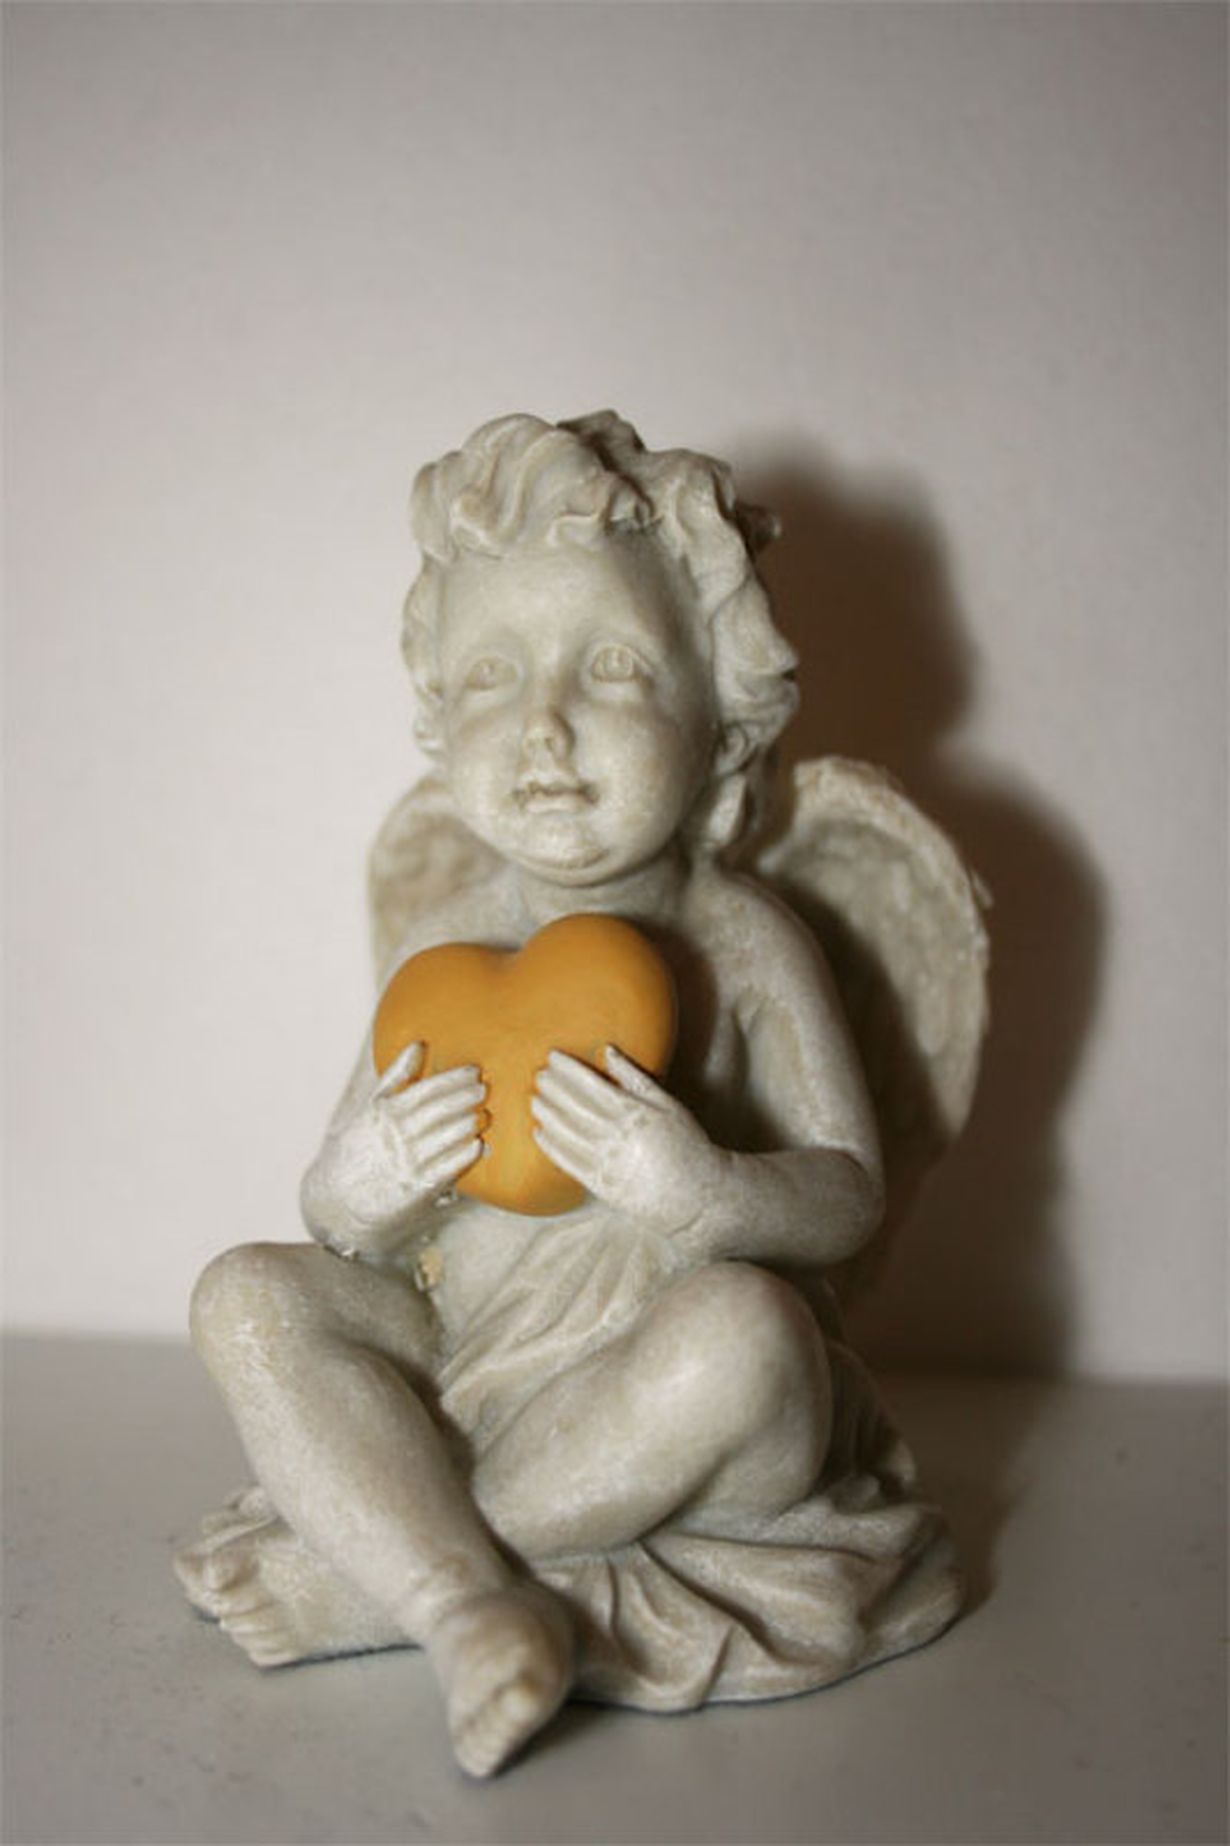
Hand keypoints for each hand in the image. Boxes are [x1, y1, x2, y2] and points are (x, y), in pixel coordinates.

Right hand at [308, 1044, 485, 1253]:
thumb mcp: (369, 1109)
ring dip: (470, 1123)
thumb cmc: (358, 1148)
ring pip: (447, 1137)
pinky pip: (448, 1168)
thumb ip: (396, 1077)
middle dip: (467, 1098)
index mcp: (385, 1113)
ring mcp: (407, 1162)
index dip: (454, 1079)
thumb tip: (419, 1045)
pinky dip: (465, 1155)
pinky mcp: (417, 1190)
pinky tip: (478, 1145)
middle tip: (484, 1089)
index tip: (473, 1071)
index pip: (426, 1089)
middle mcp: (396, 1136)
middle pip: (440, 1111)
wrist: (337, 1201)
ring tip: (485, 1114)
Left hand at [530, 1046, 725, 1237]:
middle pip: (574, 1107)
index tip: (552, 1057)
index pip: (591, 1085)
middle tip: (538, 1074)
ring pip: (566, 1133)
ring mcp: (607, 1162)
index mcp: (633, 1113)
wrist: (697, 1192)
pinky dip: (551, 1147)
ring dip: (547, 1114)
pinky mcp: (601, 1185)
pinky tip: (540, 1133)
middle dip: (553, 1088)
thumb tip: (609, 1051)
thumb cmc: (686, 1143)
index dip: (568, 1070)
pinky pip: (568, 1162)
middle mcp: (616, 1136)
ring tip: (534, 1099)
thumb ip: (636, 1078)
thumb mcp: (668, 1104)